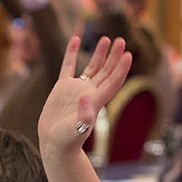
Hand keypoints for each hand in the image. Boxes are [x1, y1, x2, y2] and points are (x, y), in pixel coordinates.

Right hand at [37, 35, 131, 154]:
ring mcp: (76, 89)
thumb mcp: (76, 129)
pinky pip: (68, 66)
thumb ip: (83, 114)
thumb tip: (85, 96)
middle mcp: (90, 92)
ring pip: (92, 67)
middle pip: (106, 71)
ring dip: (100, 54)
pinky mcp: (62, 88)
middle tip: (121, 40)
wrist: (54, 142)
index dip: (121, 69)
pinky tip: (75, 39)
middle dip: (114, 57)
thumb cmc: (67, 140)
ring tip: (106, 39)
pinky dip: (72, 52)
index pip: (113, 82)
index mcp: (96, 101)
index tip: (128, 55)